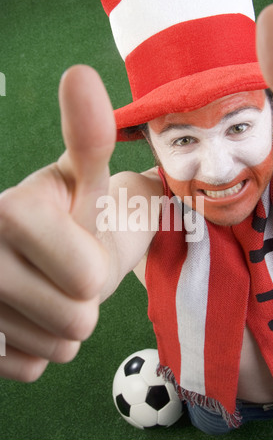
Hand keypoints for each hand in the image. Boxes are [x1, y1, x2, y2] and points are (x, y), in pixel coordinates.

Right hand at [0, 65, 115, 380]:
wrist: (50, 253)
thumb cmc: (77, 214)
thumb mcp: (88, 179)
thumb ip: (87, 137)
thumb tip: (80, 73)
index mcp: (6, 212)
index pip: (86, 277)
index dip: (96, 266)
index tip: (82, 243)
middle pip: (73, 320)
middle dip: (85, 301)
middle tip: (70, 275)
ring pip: (54, 348)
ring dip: (65, 327)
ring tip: (51, 293)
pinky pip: (29, 366)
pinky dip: (40, 349)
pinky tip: (28, 318)